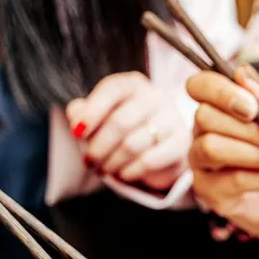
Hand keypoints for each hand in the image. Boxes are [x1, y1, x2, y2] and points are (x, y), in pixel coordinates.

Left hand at [67, 72, 189, 189]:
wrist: (159, 149)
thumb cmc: (124, 130)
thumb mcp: (99, 117)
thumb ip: (82, 113)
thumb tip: (77, 120)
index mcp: (133, 84)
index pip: (112, 90)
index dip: (92, 112)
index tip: (77, 133)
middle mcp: (155, 96)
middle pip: (120, 121)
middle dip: (99, 146)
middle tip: (89, 161)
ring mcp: (172, 118)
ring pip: (133, 144)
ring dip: (112, 162)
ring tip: (104, 170)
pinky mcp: (181, 143)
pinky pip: (150, 160)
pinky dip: (131, 171)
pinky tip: (123, 175)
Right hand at [186, 69, 258, 245]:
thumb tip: (241, 73)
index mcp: (220, 108)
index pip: (198, 86)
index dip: (220, 91)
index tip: (252, 107)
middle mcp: (203, 132)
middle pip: (204, 116)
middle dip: (247, 129)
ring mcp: (204, 164)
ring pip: (211, 147)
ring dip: (255, 153)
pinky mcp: (211, 194)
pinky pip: (231, 179)